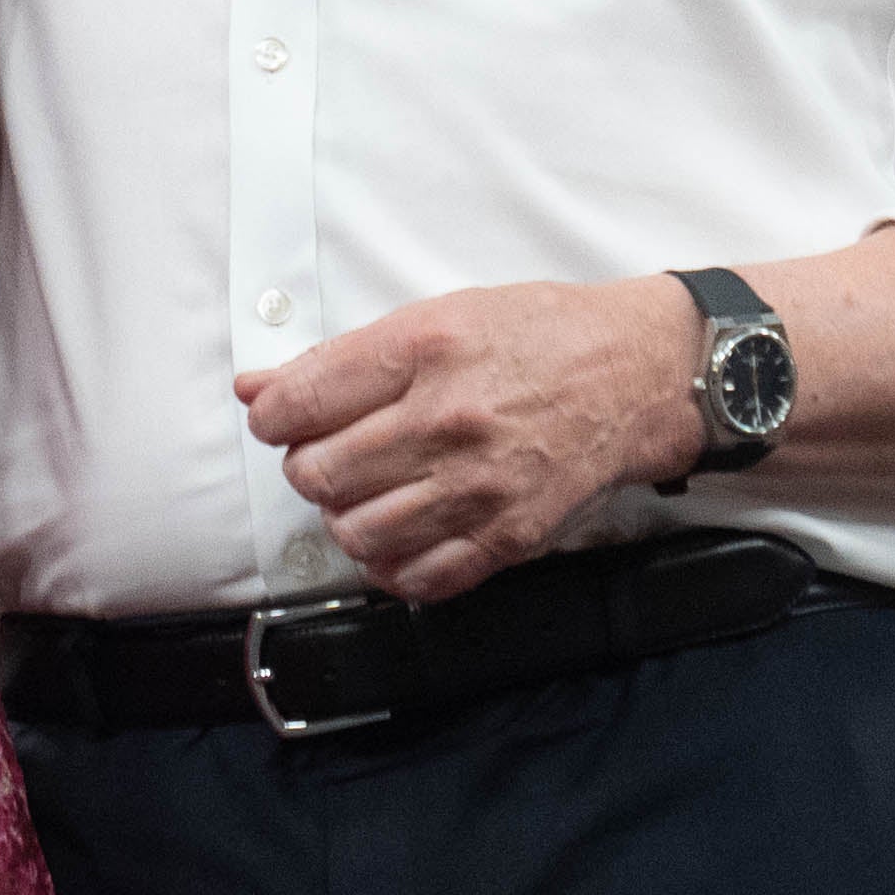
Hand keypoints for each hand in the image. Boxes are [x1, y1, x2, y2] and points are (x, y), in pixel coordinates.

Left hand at [236, 279, 703, 605]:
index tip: (278, 417)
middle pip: (318, 473)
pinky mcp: (507, 537)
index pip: (302, 401)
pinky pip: (416, 577)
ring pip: (356, 532)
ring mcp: (479, 486)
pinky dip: (391, 564)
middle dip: (309, 465)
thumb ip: (343, 359)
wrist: (636, 376)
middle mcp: (448, 421)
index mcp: (425, 350)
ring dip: (345, 516)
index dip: (272, 415)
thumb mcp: (439, 316)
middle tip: (332, 452)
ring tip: (367, 491)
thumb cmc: (541, 337)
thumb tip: (258, 387)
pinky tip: (400, 533)